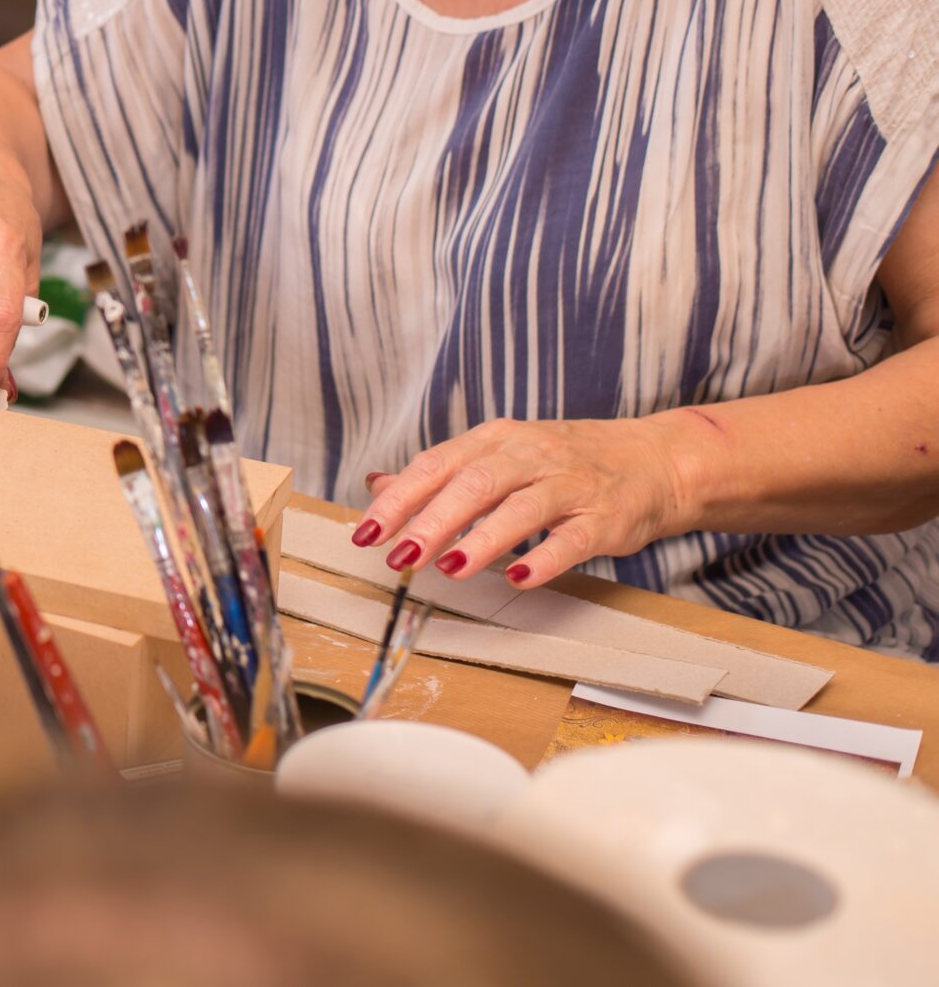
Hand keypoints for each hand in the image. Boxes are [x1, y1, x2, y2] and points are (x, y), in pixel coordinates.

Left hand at [352, 414, 706, 588]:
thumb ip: (440, 474)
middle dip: (432, 520)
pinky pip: (572, 539)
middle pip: (474, 484)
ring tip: (449, 568)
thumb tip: (379, 485)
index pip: (436, 465)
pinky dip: (544, 559)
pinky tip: (519, 578)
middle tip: (399, 554)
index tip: (366, 531)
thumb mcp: (499, 455)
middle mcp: (529, 456)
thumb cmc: (563, 462)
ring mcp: (568, 485)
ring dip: (482, 539)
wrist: (653, 460)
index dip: (399, 499)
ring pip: (520, 508)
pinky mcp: (603, 518)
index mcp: (495, 440)